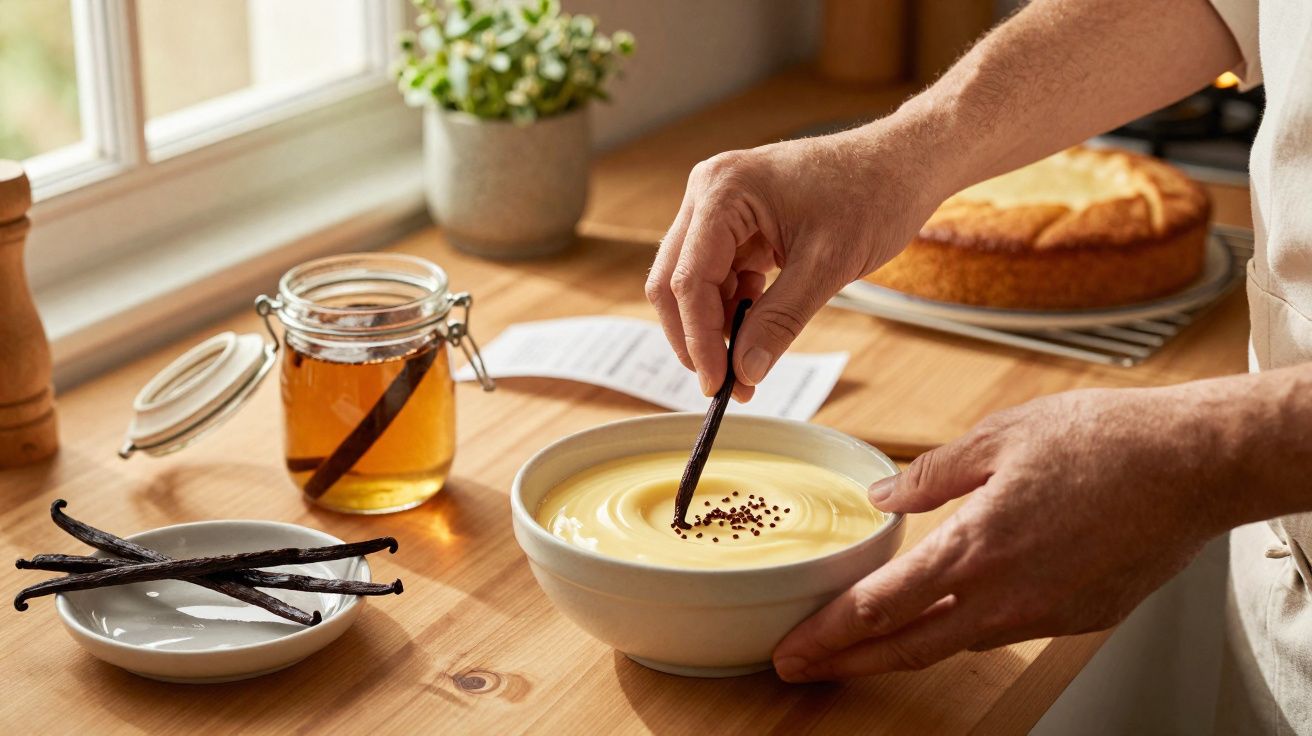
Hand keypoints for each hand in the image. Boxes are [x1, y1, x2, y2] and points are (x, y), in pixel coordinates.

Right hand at [645, 129, 942, 399]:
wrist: (902, 164)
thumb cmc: (873, 194)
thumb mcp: (828, 265)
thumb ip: (780, 320)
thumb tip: (745, 371)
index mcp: (724, 191)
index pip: (689, 279)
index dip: (699, 338)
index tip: (719, 384)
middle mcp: (709, 192)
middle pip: (674, 280)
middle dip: (696, 335)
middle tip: (725, 382)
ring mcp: (719, 206)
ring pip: (692, 281)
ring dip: (715, 324)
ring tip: (750, 357)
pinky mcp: (735, 222)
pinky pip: (717, 274)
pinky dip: (732, 306)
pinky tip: (759, 322)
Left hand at [772, 387, 1234, 680]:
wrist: (1193, 465)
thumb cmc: (1103, 442)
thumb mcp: (998, 437)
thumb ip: (930, 475)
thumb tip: (882, 497)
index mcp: (974, 550)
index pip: (878, 608)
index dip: (827, 635)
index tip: (792, 651)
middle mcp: (1005, 597)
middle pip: (907, 648)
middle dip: (847, 663)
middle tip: (803, 669)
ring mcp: (1044, 616)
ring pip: (956, 641)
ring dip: (905, 645)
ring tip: (867, 640)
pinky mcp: (1078, 618)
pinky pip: (1006, 628)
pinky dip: (967, 624)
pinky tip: (955, 607)